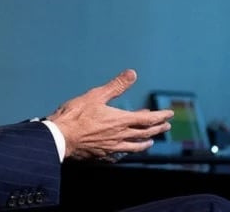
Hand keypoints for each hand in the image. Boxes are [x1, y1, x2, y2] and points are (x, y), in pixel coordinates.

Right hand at [45, 69, 173, 161]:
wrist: (60, 137)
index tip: (169, 114)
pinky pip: (120, 154)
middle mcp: (120, 136)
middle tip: (166, 126)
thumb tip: (132, 74)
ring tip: (150, 141)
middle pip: (144, 134)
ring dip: (145, 143)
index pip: (147, 119)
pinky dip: (127, 151)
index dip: (160, 116)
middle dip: (157, 129)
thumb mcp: (96, 95)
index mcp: (120, 120)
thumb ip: (115, 86)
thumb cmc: (75, 115)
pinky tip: (125, 151)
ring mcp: (112, 147)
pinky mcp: (102, 155)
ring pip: (135, 146)